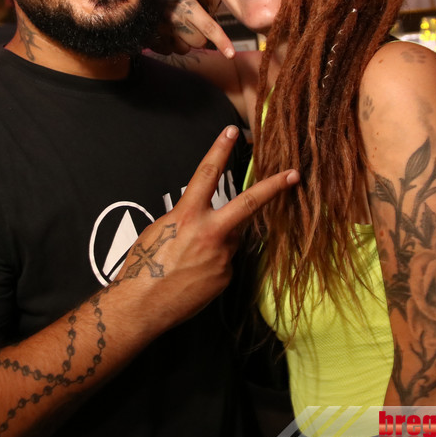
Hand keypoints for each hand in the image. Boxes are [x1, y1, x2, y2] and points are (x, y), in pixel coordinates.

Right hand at [116, 125, 296, 325]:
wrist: (142, 305)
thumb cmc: (141, 266)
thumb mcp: (160, 230)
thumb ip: (187, 219)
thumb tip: (203, 219)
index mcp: (188, 216)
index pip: (207, 174)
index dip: (220, 150)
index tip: (232, 132)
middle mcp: (210, 233)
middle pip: (248, 204)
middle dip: (273, 187)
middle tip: (294, 174)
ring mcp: (222, 256)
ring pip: (231, 238)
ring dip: (218, 240)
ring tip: (190, 259)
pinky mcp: (226, 277)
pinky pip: (224, 262)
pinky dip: (213, 263)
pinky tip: (193, 275)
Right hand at [151, 0, 235, 57]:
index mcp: (186, 6)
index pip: (208, 27)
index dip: (222, 41)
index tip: (231, 54)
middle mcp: (174, 20)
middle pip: (199, 42)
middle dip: (199, 35)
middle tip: (189, 22)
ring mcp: (162, 32)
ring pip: (185, 48)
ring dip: (183, 41)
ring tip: (175, 26)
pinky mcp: (152, 42)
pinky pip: (170, 51)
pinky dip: (170, 44)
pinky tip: (165, 31)